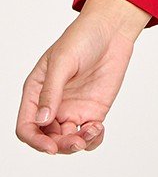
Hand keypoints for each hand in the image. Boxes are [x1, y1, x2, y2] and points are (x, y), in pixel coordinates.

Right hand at [16, 0, 150, 154]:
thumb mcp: (63, 61)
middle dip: (60, 145)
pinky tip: (98, 129)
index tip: (51, 147)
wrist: (111, 30)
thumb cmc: (82, 38)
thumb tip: (42, 120)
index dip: (35, 141)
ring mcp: (73, 109)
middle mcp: (52, 104)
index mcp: (36, 92)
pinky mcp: (93, 110)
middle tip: (77, 141)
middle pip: (48, 138)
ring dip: (77, 144)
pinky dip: (93, 140)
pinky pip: (89, 135)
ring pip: (68, 140)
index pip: (26, 126)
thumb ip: (51, 91)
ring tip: (92, 132)